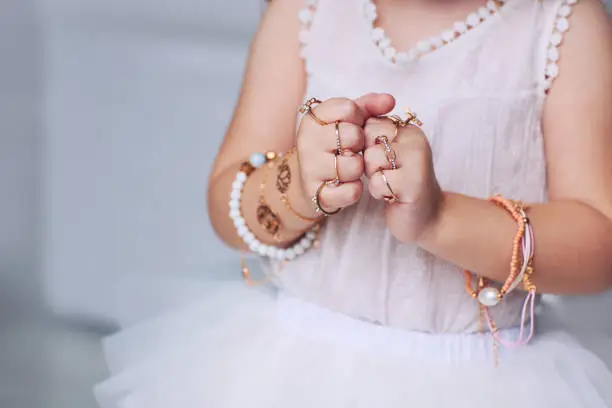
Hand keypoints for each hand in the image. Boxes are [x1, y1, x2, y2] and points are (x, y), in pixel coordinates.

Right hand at [295, 93, 394, 214]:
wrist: (307, 182)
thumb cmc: (332, 146)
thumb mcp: (346, 120)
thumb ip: (368, 105)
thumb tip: (390, 100)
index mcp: (312, 120)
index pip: (348, 109)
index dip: (358, 118)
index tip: (352, 126)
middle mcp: (307, 143)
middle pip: (353, 136)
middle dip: (359, 144)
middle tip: (351, 149)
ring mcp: (310, 170)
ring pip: (354, 166)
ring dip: (358, 168)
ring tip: (348, 167)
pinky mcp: (318, 195)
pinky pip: (351, 191)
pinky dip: (355, 189)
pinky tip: (346, 184)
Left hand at [363, 116, 443, 242]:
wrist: (428, 216)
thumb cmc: (400, 185)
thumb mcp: (388, 154)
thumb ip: (373, 136)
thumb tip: (348, 127)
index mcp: (408, 129)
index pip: (369, 124)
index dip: (365, 146)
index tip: (382, 161)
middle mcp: (415, 139)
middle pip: (367, 138)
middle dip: (368, 161)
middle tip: (387, 173)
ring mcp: (417, 160)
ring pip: (371, 158)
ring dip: (374, 177)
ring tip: (390, 183)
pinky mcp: (413, 183)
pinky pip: (377, 182)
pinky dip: (379, 192)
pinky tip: (393, 195)